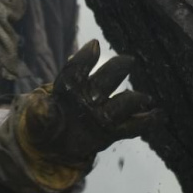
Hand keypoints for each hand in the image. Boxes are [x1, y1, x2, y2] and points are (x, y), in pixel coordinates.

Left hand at [16, 39, 154, 178]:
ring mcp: (102, 112)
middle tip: (128, 61)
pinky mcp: (111, 131)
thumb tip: (42, 106)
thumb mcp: (35, 121)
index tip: (94, 45)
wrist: (50, 148)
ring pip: (121, 102)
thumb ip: (41, 114)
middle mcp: (89, 95)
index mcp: (68, 89)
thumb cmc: (43, 127)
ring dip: (133, 99)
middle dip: (116, 69)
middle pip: (105, 79)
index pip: (75, 70)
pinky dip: (144, 121)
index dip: (84, 58)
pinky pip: (130, 125)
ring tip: (145, 99)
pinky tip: (158, 116)